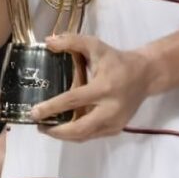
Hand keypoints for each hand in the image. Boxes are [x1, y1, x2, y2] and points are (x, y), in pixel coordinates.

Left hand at [29, 34, 154, 140]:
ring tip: (48, 127)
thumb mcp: (95, 45)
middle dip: (56, 131)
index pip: (73, 100)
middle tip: (38, 125)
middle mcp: (110, 108)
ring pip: (84, 136)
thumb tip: (48, 42)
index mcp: (104, 87)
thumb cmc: (116, 59)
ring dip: (64, 135)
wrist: (145, 75)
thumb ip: (71, 41)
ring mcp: (115, 122)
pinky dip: (76, 134)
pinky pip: (92, 136)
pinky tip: (65, 127)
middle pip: (79, 128)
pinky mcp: (117, 128)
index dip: (52, 107)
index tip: (34, 112)